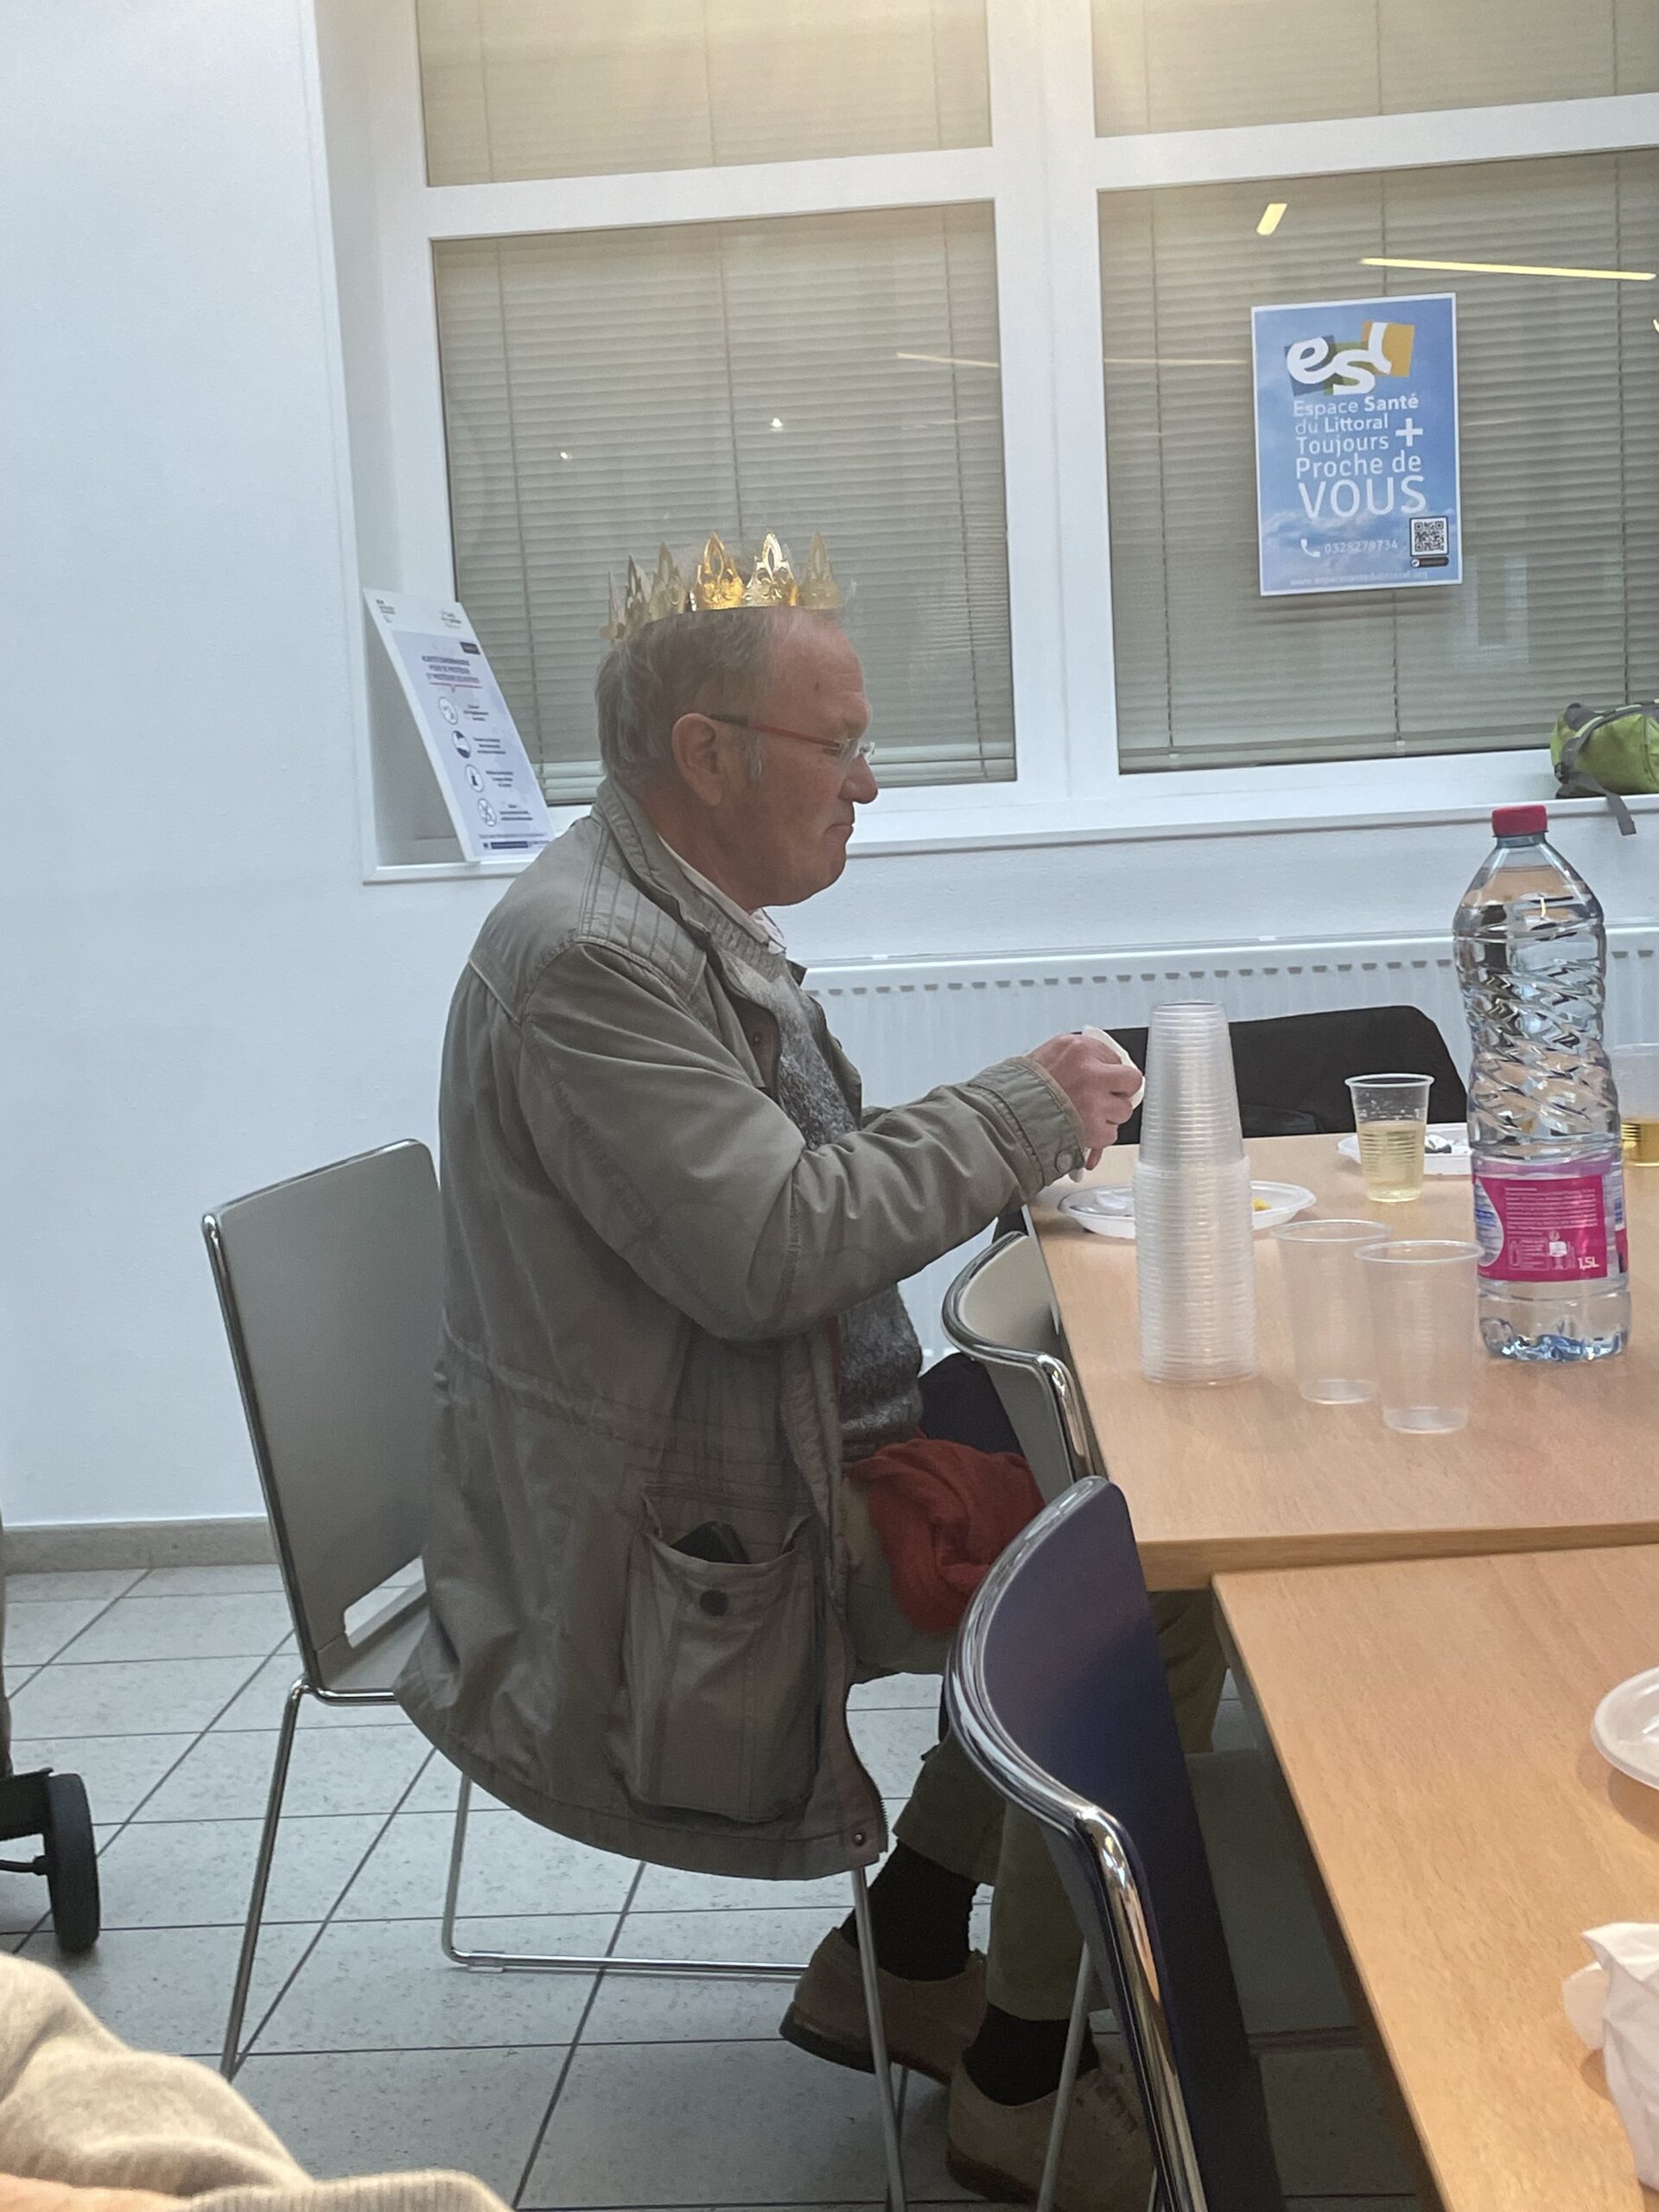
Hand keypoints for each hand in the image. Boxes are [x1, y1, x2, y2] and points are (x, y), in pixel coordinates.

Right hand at [1027, 1032, 1143, 1168]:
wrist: (1005, 1116)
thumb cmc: (1022, 1087)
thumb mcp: (1050, 1054)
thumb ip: (1080, 1057)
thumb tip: (1106, 1065)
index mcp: (1080, 1049)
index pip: (1116, 1057)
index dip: (1108, 1071)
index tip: (1103, 1078)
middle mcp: (1091, 1073)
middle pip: (1131, 1080)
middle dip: (1122, 1091)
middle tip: (1107, 1096)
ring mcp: (1095, 1102)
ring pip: (1123, 1110)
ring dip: (1108, 1115)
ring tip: (1084, 1114)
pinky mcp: (1094, 1128)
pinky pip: (1111, 1133)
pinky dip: (1099, 1136)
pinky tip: (1081, 1129)